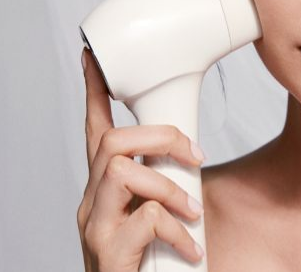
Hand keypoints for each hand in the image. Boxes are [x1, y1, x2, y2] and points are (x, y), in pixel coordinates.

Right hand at [76, 48, 205, 271]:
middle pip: (112, 141)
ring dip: (170, 187)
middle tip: (195, 158)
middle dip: (161, 137)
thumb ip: (165, 183)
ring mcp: (95, 227)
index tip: (94, 60)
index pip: (94, 131)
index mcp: (105, 188)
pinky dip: (176, 228)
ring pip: (123, 171)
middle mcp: (92, 202)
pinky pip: (146, 217)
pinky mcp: (107, 253)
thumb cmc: (151, 259)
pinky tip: (190, 247)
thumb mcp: (158, 212)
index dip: (94, 94)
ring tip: (193, 213)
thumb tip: (193, 156)